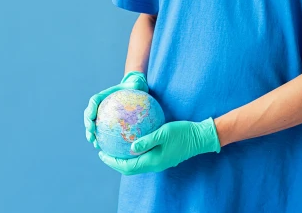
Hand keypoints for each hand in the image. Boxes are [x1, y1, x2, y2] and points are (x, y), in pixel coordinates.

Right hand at [84, 71, 148, 148]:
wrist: (133, 93)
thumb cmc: (134, 88)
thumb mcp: (136, 84)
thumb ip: (137, 83)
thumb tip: (138, 84)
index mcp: (104, 96)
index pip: (94, 101)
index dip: (91, 108)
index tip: (92, 116)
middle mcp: (100, 106)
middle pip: (89, 115)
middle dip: (87, 124)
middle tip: (91, 131)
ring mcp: (101, 115)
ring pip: (92, 125)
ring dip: (90, 134)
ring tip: (94, 142)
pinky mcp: (106, 123)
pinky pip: (101, 132)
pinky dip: (100, 139)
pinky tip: (102, 148)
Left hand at [98, 117, 220, 174]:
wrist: (200, 138)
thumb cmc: (183, 133)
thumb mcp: (164, 133)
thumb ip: (147, 140)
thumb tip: (130, 147)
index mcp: (153, 161)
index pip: (127, 166)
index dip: (112, 161)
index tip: (101, 153)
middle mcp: (154, 165)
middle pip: (129, 169)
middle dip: (115, 162)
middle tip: (103, 152)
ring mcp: (159, 163)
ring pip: (136, 165)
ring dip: (123, 160)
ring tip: (114, 149)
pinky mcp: (162, 158)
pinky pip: (143, 159)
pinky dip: (133, 155)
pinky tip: (131, 144)